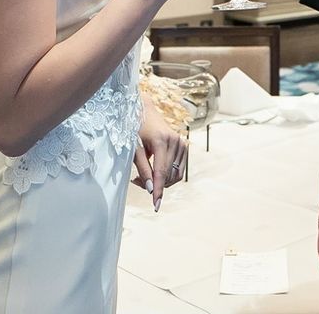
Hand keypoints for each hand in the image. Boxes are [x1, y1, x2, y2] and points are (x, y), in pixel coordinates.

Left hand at [133, 98, 187, 212]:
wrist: (146, 110)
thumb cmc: (136, 128)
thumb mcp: (134, 148)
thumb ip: (142, 168)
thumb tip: (149, 190)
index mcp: (161, 140)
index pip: (160, 172)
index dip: (158, 190)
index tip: (156, 206)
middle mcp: (175, 141)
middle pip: (167, 175)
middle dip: (154, 184)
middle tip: (137, 181)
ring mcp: (182, 143)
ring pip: (175, 175)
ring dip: (161, 181)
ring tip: (144, 176)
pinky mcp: (184, 146)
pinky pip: (179, 170)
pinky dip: (168, 176)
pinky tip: (155, 171)